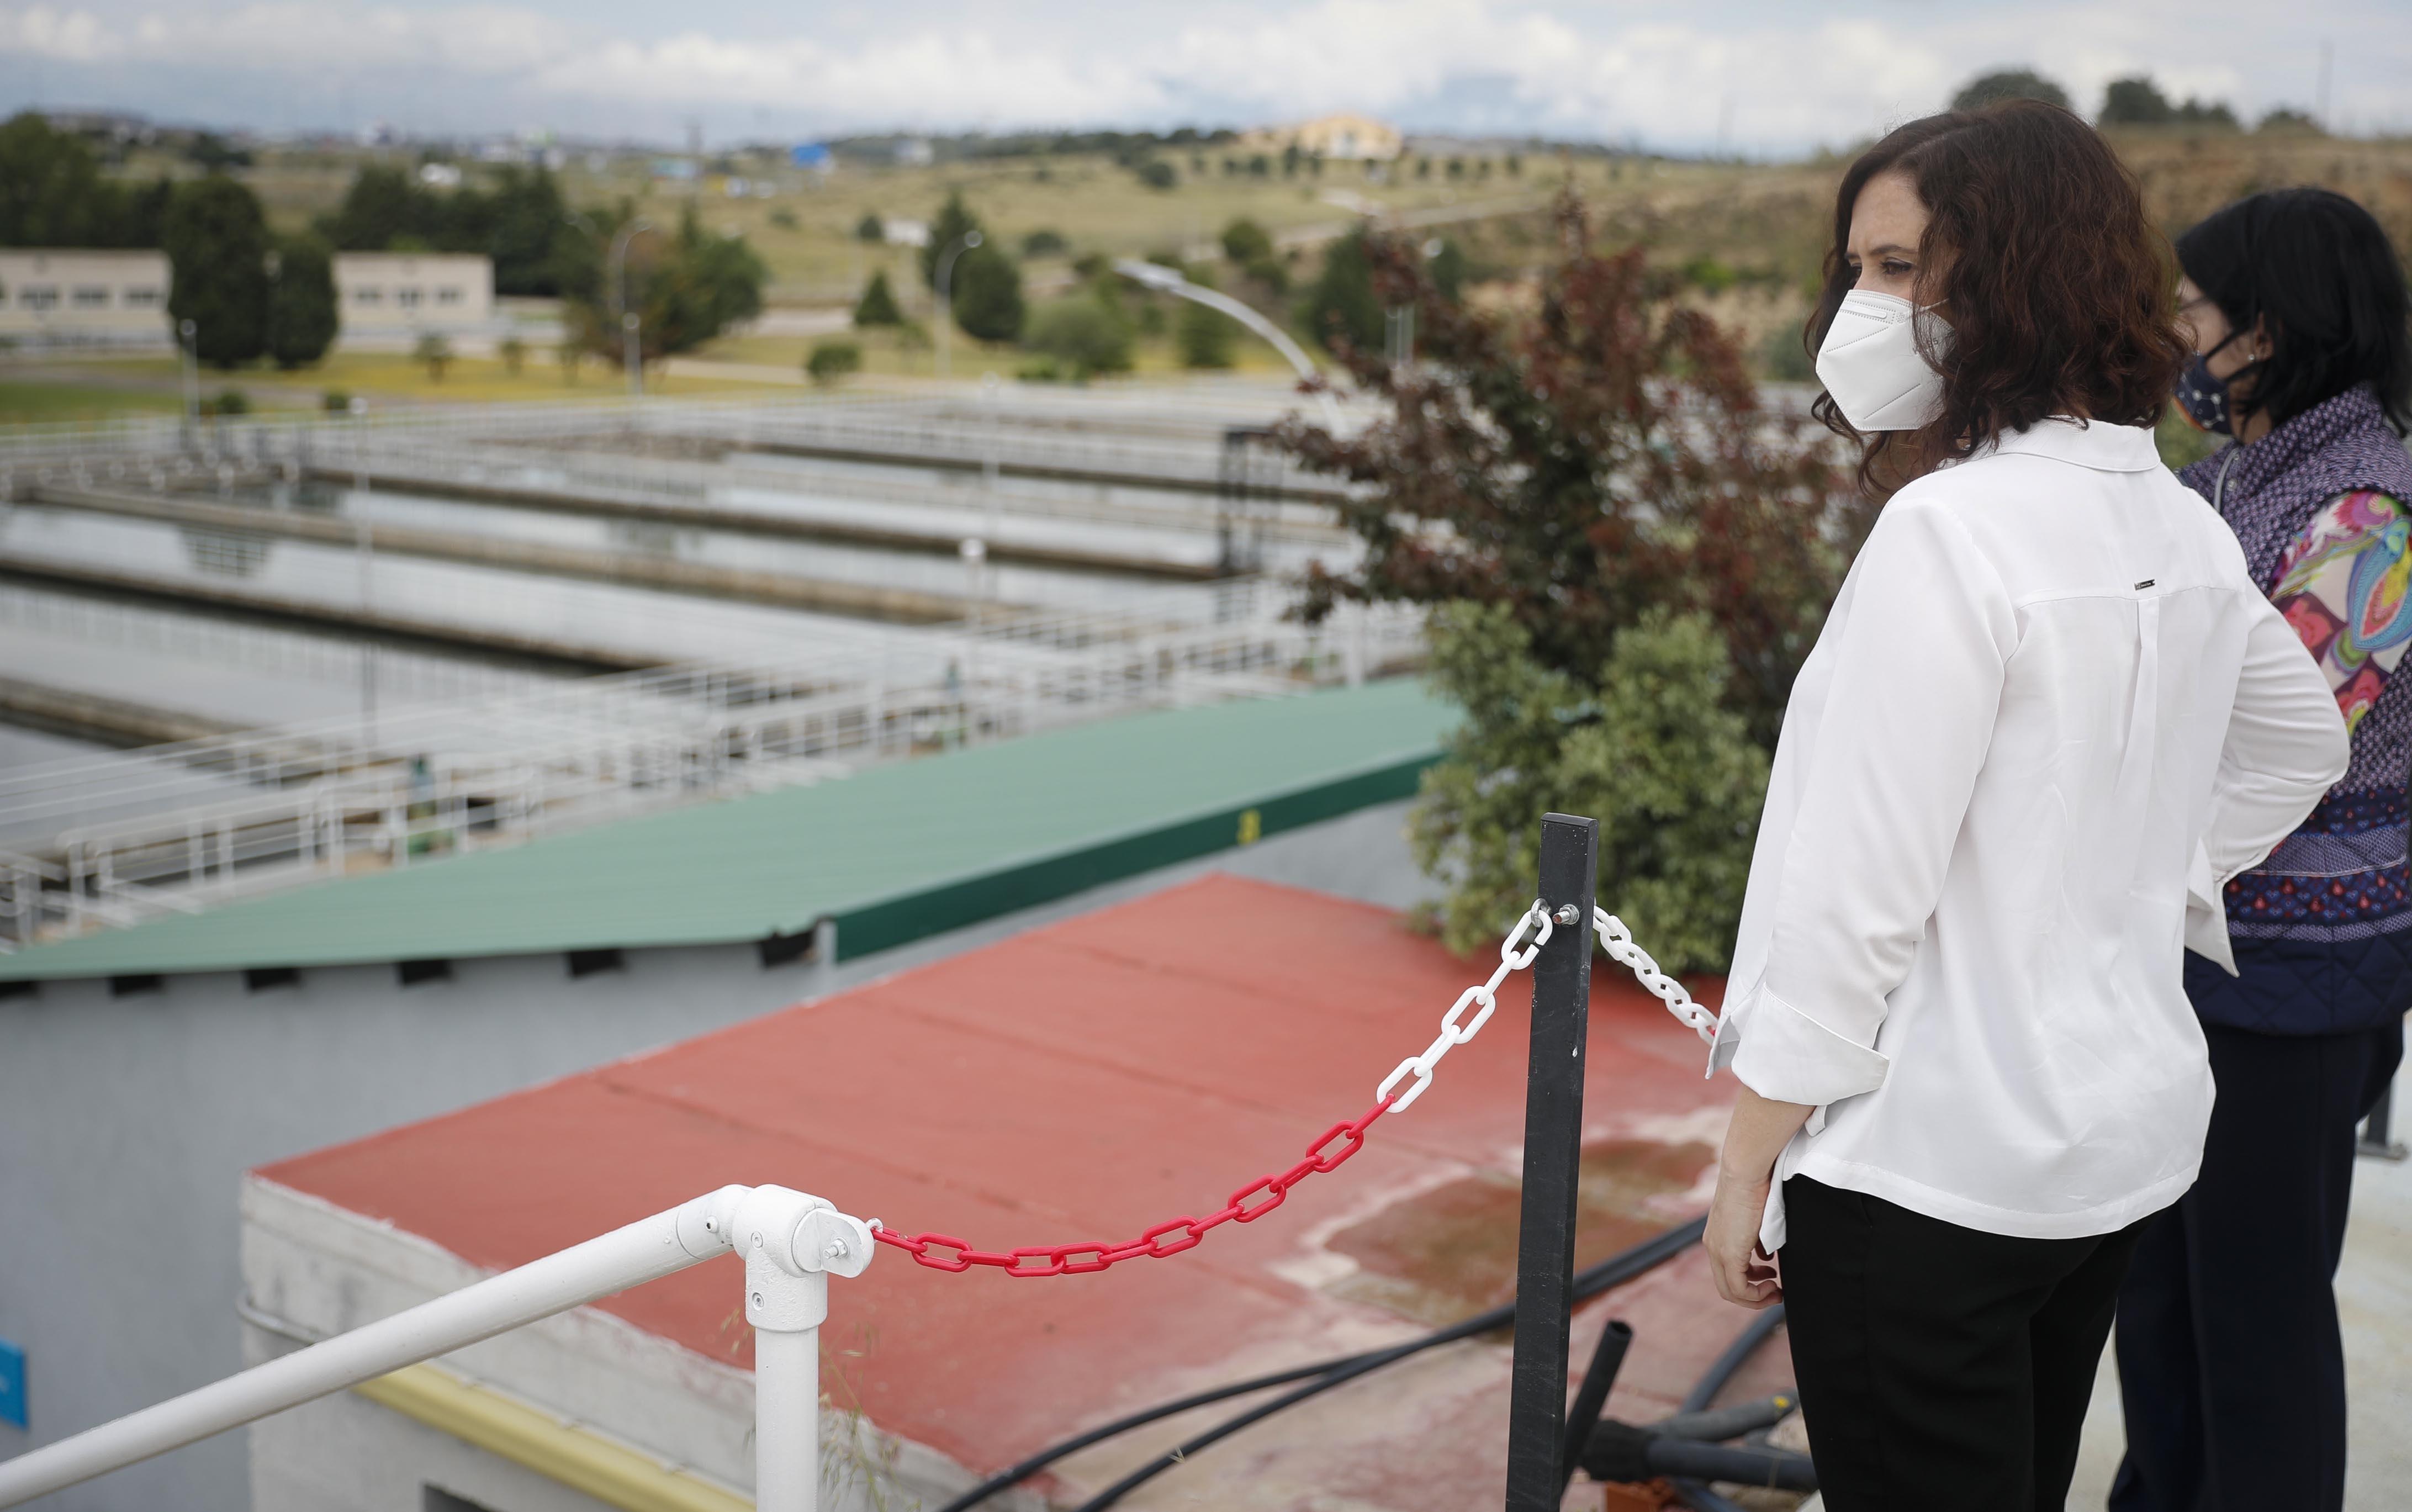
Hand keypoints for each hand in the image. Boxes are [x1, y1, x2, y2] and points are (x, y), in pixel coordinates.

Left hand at [1705, 1167, 1783, 1308]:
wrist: (1746, 1172)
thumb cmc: (1756, 1187)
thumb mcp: (1756, 1220)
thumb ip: (1758, 1240)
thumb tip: (1766, 1256)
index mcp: (1716, 1238)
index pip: (1727, 1273)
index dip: (1749, 1283)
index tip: (1770, 1277)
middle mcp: (1713, 1247)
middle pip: (1727, 1288)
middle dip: (1753, 1296)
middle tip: (1775, 1291)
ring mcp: (1718, 1251)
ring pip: (1731, 1292)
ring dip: (1756, 1297)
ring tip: (1776, 1289)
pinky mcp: (1728, 1253)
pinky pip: (1739, 1288)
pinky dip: (1756, 1294)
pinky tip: (1773, 1283)